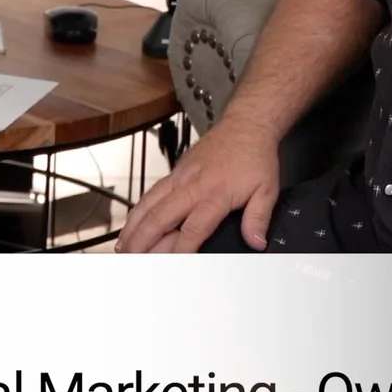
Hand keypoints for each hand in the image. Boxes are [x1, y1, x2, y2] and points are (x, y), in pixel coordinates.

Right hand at [115, 118, 282, 252]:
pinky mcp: (175, 172)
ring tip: (123, 247)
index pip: (193, 228)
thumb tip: (256, 241)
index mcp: (215, 193)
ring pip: (150, 204)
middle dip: (144, 241)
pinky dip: (138, 210)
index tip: (170, 266)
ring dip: (134, 227)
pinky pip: (151, 193)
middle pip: (161, 217)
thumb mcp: (267, 189)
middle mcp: (192, 185)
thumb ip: (259, 218)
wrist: (245, 125)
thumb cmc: (254, 156)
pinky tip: (131, 223)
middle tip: (134, 261)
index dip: (180, 250)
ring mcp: (180, 178)